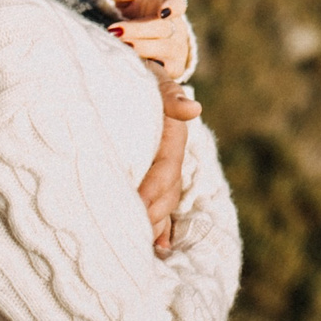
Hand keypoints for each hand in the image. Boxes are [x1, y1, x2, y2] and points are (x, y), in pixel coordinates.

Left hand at [107, 0, 192, 78]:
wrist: (137, 46)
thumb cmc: (131, 16)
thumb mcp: (125, 0)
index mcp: (170, 7)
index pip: (176, 4)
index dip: (171, 7)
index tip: (163, 11)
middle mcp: (177, 29)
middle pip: (161, 29)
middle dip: (138, 30)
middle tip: (114, 31)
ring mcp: (176, 51)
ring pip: (162, 50)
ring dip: (141, 48)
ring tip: (121, 47)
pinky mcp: (172, 72)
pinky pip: (162, 71)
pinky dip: (148, 69)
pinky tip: (132, 66)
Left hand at [138, 82, 202, 256]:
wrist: (133, 73)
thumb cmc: (139, 75)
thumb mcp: (153, 79)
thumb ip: (169, 94)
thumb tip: (192, 110)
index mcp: (172, 136)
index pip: (165, 170)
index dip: (150, 191)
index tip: (132, 205)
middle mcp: (171, 157)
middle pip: (167, 193)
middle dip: (150, 215)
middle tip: (127, 233)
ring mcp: (163, 168)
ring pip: (164, 203)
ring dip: (154, 224)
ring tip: (139, 245)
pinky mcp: (152, 176)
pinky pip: (160, 205)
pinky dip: (161, 227)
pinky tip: (159, 248)